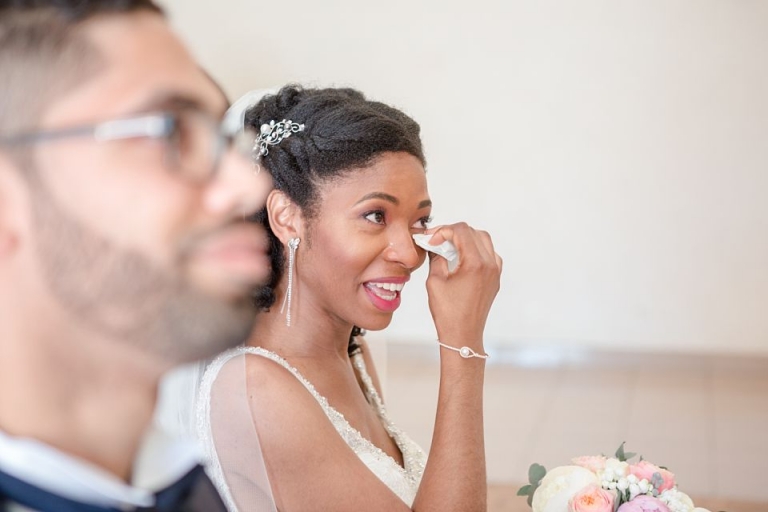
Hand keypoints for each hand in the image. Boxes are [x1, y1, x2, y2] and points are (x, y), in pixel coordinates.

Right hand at [423, 223, 501, 352]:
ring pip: (483, 240)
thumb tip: (435, 245)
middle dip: (453, 233)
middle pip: (474, 232)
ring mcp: (495, 271)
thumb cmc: (448, 313)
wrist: (463, 335)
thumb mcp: (435, 281)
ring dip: (465, 239)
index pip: (461, 231)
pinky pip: (488, 254)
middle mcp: (490, 264)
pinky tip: (461, 259)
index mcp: (476, 264)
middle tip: (437, 241)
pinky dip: (475, 250)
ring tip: (448, 248)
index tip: (431, 240)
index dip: (443, 231)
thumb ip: (436, 258)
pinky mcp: (495, 278)